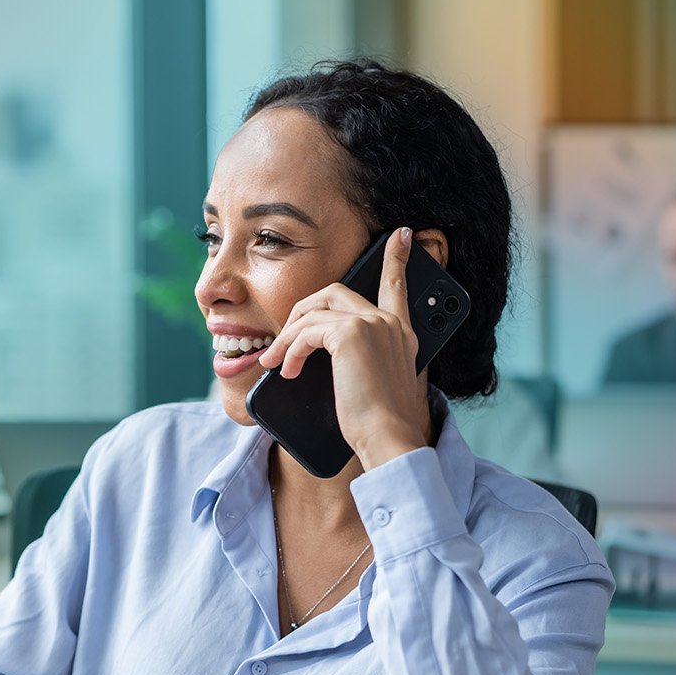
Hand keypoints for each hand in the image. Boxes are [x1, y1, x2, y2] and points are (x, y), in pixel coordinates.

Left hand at [258, 228, 431, 470]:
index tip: (401, 236)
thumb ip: (360, 359)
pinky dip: (289, 350)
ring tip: (274, 362)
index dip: (396, 259)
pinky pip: (305, 332)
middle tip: (284, 337)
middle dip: (301, 310)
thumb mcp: (374, 383)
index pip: (397, 286)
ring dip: (286, 337)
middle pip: (334, 291)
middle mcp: (389, 323)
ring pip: (313, 312)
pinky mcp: (350, 334)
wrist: (389, 438)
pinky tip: (286, 370)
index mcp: (400, 333)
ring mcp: (371, 324)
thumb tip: (318, 353)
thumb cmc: (379, 421)